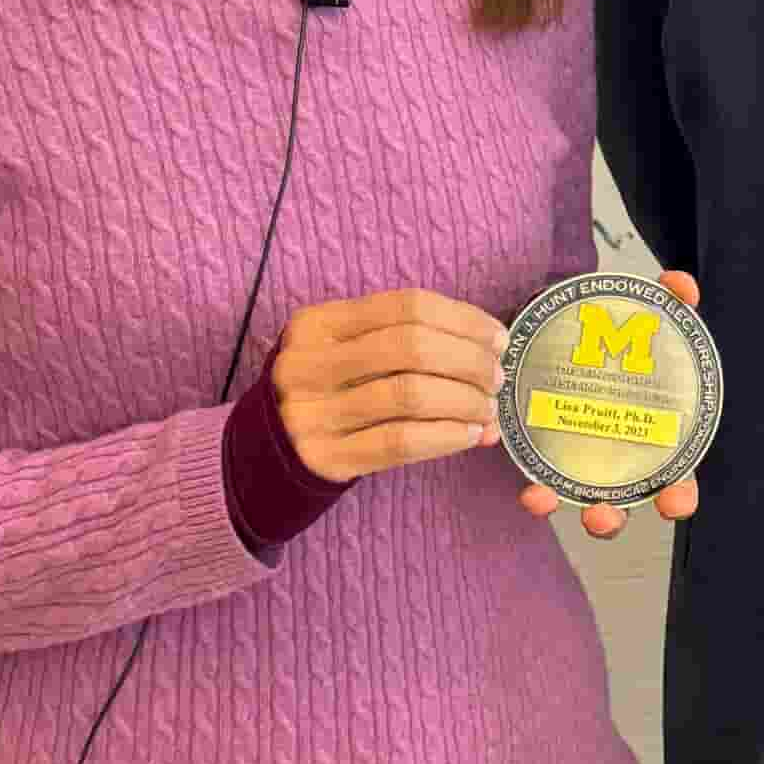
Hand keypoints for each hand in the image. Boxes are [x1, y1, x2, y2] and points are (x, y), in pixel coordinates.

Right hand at [272, 289, 507, 482]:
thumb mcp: (346, 348)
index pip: (407, 306)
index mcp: (318, 322)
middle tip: (496, 379)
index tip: (498, 339)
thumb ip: (409, 342)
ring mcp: (313, 413)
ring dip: (463, 401)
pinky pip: (400, 442)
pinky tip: (469, 434)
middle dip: (469, 361)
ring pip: (409, 395)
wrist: (265, 449)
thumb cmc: (328, 388)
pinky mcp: (326, 457)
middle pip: (411, 347)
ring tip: (487, 409)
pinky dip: (445, 436)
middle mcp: (309, 363)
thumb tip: (490, 352)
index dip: (463, 320)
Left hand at [517, 270, 703, 540]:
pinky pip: (546, 486)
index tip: (674, 501)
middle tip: (602, 515)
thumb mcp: (643, 315)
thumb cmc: (618, 337)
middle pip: (624, 503)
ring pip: (582, 503)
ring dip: (565, 512)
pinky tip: (531, 491)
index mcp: (654, 435)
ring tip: (546, 501)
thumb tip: (683, 286)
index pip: (676, 476)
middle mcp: (621, 458)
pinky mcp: (548, 455)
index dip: (678, 495)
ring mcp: (583, 462)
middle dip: (613, 518)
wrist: (572, 329)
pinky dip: (540, 495)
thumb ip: (667, 299)